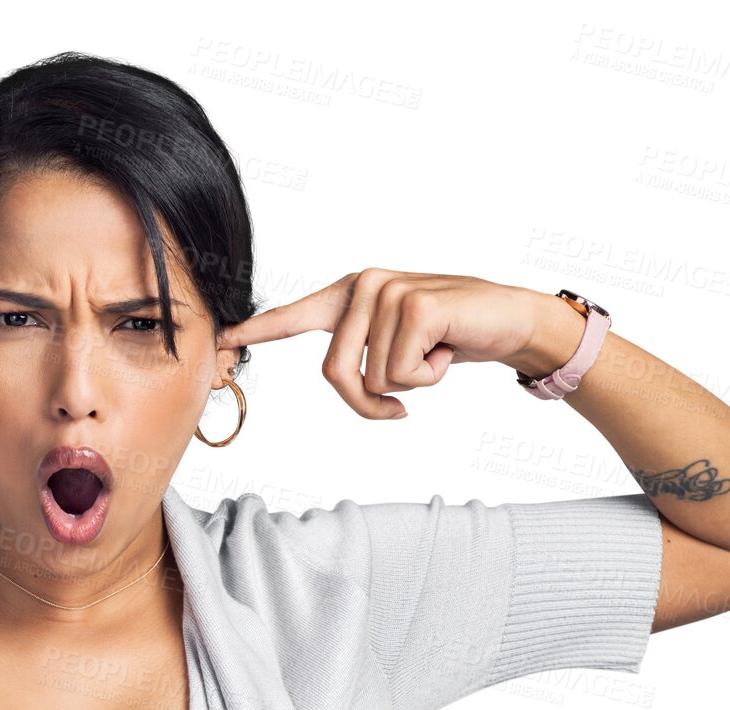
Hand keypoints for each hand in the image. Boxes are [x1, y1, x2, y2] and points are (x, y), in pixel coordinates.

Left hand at [216, 268, 538, 419]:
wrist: (510, 321)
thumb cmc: (449, 339)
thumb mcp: (396, 349)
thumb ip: (362, 357)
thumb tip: (343, 380)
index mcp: (350, 295)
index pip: (294, 316)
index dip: (256, 331)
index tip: (220, 339)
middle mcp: (362, 286)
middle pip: (335, 375)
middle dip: (369, 403)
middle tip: (403, 403)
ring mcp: (388, 291)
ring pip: (372, 380)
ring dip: (409, 385)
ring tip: (435, 355)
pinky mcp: (414, 305)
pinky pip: (401, 375)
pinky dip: (430, 378)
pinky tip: (449, 349)